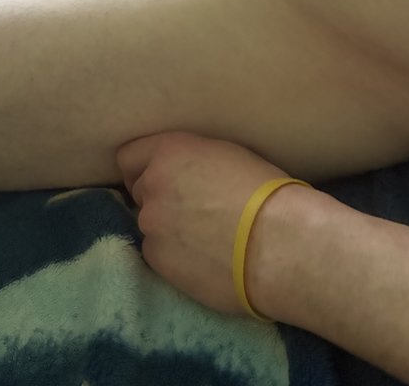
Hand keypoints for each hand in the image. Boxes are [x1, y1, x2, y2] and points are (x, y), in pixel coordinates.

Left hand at [116, 130, 293, 317]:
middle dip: (160, 199)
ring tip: (205, 239)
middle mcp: (153, 183)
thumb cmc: (265, 193)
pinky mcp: (157, 259)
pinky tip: (204, 258)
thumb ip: (191, 160)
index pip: (129, 157)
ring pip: (149, 224)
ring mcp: (151, 223)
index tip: (161, 179)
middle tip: (193, 212)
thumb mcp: (226, 155)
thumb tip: (183, 173)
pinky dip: (174, 256)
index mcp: (170, 151)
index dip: (143, 168)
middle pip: (141, 191)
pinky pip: (157, 253)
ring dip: (168, 229)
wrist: (279, 243)